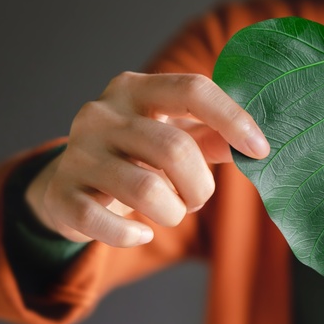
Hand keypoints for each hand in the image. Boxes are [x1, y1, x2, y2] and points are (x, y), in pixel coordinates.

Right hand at [25, 72, 269, 246]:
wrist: (67, 186)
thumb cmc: (134, 157)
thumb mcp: (172, 136)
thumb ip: (211, 137)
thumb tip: (255, 146)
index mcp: (134, 89)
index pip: (192, 89)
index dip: (233, 119)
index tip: (261, 150)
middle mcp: (102, 113)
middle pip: (174, 148)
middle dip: (200, 186)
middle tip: (197, 198)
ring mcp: (78, 153)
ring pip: (146, 190)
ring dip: (173, 212)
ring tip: (171, 212)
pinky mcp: (62, 194)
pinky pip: (105, 222)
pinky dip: (132, 235)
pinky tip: (141, 234)